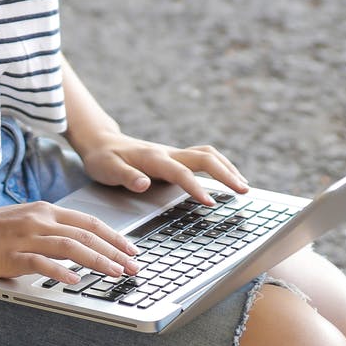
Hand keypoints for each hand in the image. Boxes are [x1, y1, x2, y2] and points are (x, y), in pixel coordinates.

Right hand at [0, 200, 141, 287]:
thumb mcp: (28, 221)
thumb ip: (53, 230)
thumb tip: (81, 245)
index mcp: (46, 211)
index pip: (88, 222)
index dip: (114, 236)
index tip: (132, 250)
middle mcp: (40, 221)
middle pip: (86, 234)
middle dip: (114, 251)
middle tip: (133, 267)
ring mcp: (26, 238)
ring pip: (70, 247)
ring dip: (97, 260)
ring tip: (115, 273)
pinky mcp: (11, 256)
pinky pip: (40, 263)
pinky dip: (60, 271)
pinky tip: (75, 280)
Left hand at [75, 132, 249, 207]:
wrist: (101, 141)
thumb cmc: (103, 159)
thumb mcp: (107, 169)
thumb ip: (126, 176)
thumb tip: (144, 184)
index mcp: (153, 158)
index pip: (181, 173)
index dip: (196, 188)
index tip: (211, 203)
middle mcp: (168, 153)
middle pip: (205, 158)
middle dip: (226, 173)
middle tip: (244, 191)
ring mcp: (174, 154)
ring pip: (208, 155)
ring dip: (227, 168)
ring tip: (243, 186)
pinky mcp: (176, 157)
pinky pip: (204, 159)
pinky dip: (221, 166)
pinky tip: (229, 178)